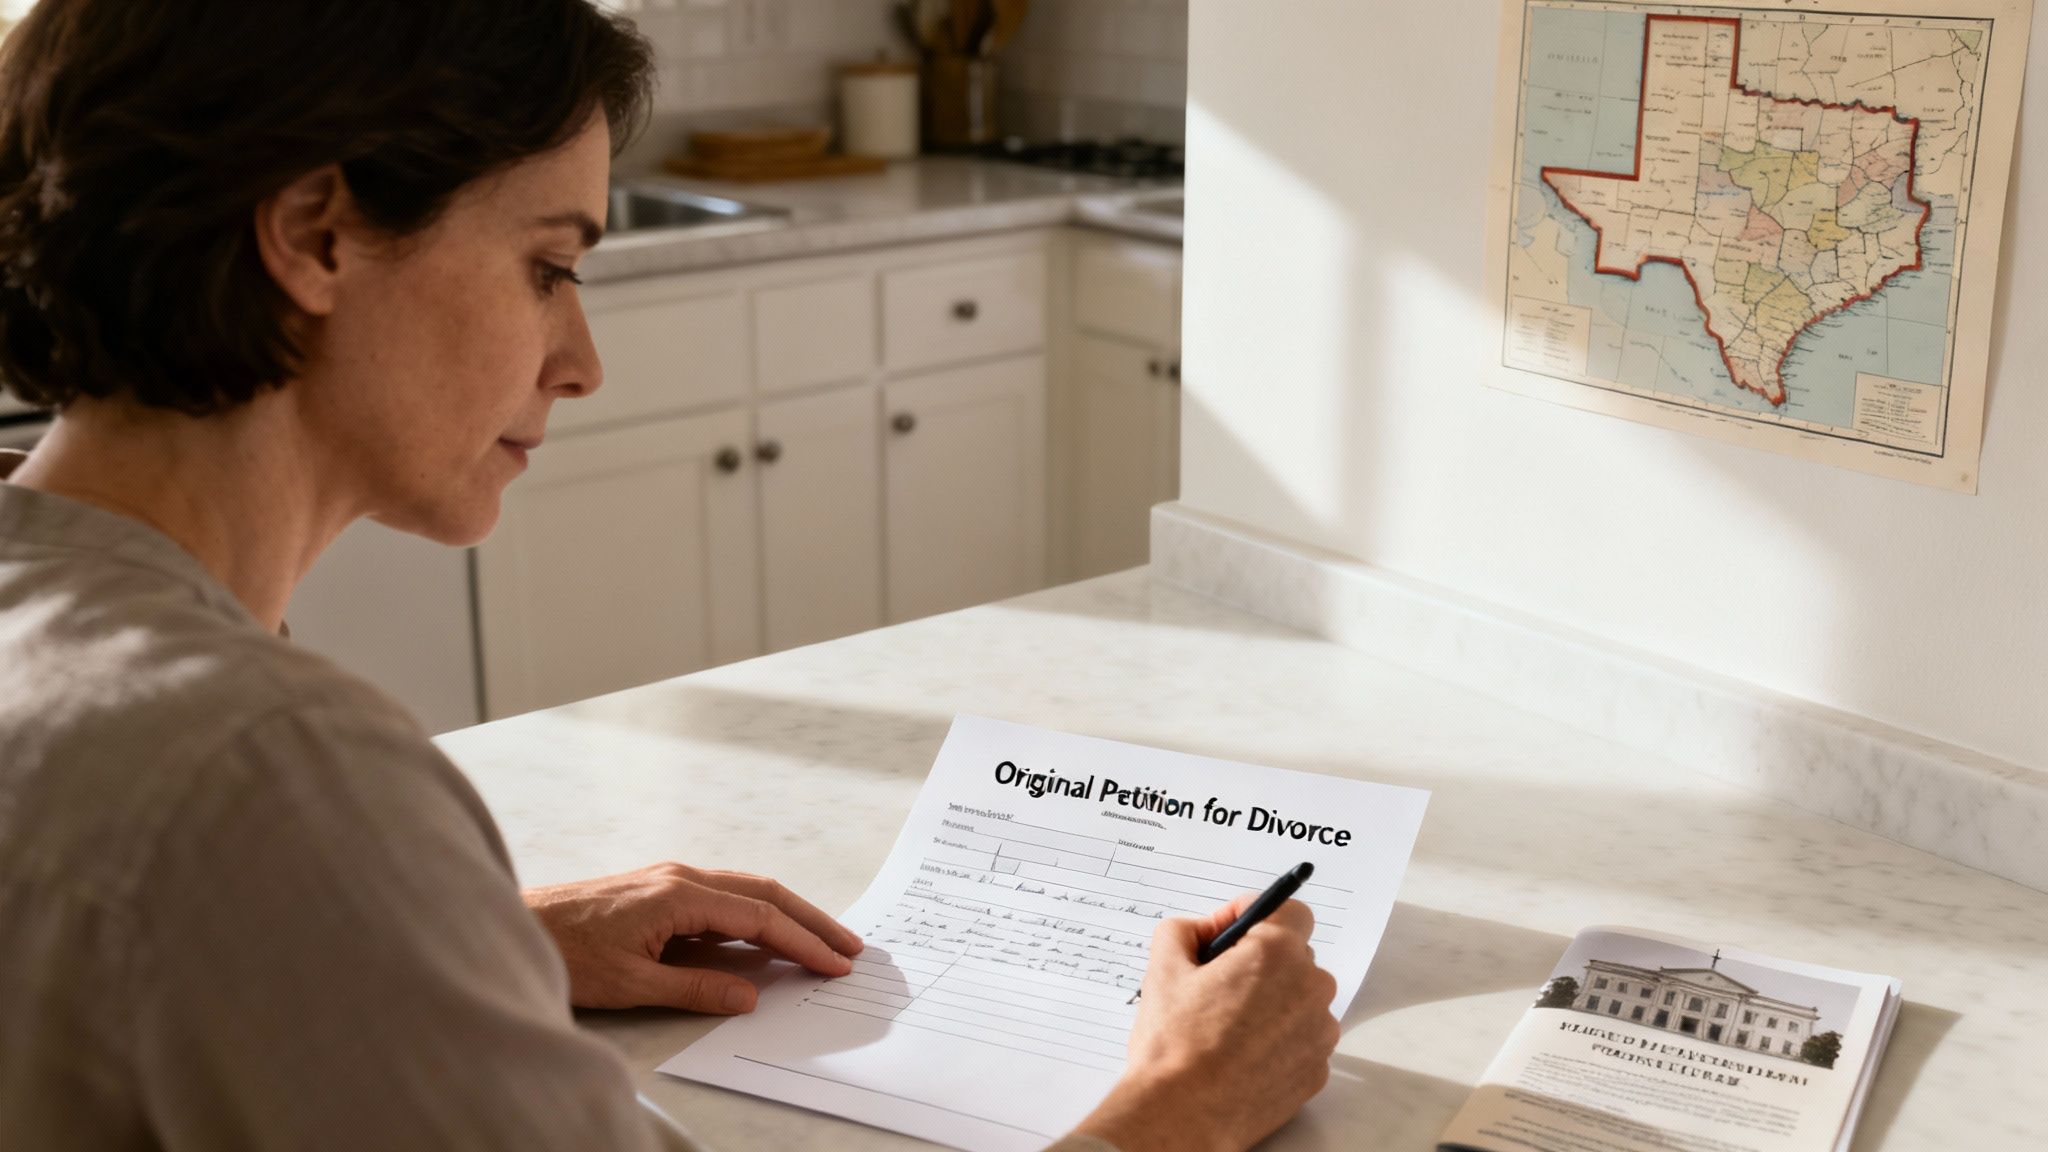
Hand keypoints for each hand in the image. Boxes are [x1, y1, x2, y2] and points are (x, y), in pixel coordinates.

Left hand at [525, 862, 862, 1013]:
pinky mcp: (657, 889)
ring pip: (744, 892)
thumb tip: (750, 994)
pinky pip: (721, 899)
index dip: (803, 942)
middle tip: (850, 947)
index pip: (760, 917)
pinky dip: (754, 916)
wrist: (513, 924)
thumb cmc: (562, 950)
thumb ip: (695, 988)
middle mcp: (679, 876)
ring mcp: (668, 879)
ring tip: (820, 941)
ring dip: (786, 915)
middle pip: (763, 893)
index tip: (835, 964)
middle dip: (811, 920)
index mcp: (679, 894)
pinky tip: (764, 938)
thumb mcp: (631, 984)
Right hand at [1070, 896, 1338, 1151]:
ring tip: (1226, 1025)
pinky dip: (1277, 1039)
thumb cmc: (1174, 1045)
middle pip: (1294, 956)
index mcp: (1276, 954)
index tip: (1228, 931)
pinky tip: (1240, 1054)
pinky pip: (1301, 1039)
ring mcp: (1319, 1033)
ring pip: (1299, 999)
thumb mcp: (1161, 968)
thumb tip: (1200, 929)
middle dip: (1259, 961)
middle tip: (1217, 982)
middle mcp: (1310, 989)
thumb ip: (1182, 930)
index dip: (1256, 914)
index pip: (1290, 910)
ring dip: (1270, 1001)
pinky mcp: (1317, 1070)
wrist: (1183, 1116)